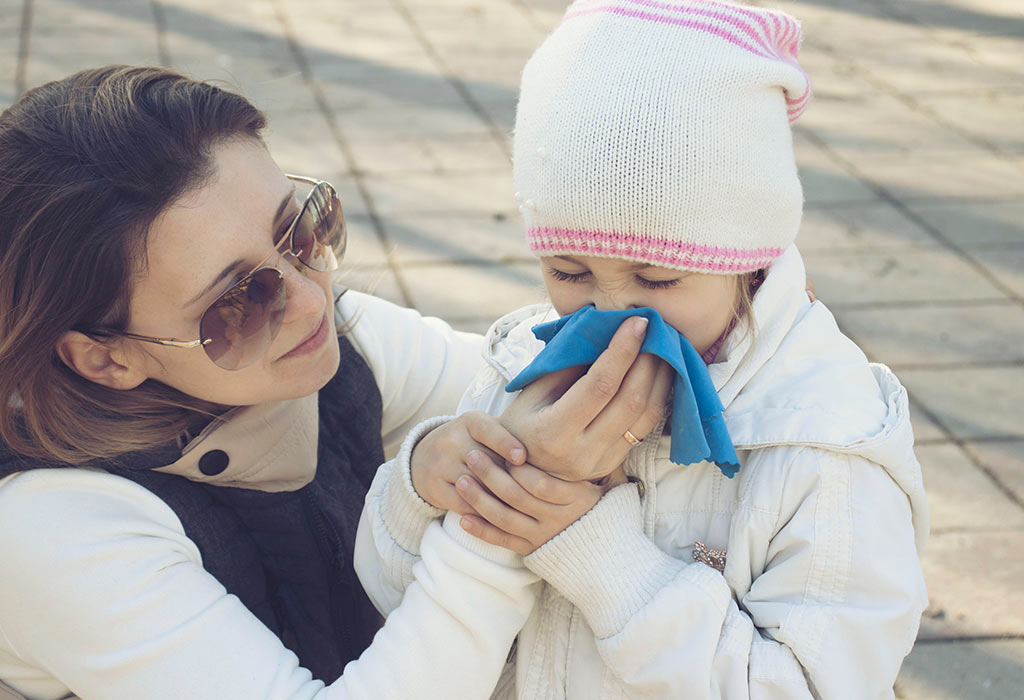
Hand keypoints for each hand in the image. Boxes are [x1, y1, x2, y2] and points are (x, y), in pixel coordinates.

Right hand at [410, 411, 525, 513]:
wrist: (423, 459)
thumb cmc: (471, 445)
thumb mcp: (485, 432)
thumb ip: (510, 437)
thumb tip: (547, 451)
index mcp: (470, 422)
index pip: (488, 430)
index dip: (505, 444)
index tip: (522, 458)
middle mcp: (451, 440)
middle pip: (484, 463)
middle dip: (508, 478)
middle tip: (532, 492)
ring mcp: (440, 464)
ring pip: (476, 486)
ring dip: (499, 500)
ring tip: (521, 509)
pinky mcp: (434, 487)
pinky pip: (464, 504)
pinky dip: (483, 514)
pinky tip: (501, 519)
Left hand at [455, 452, 605, 554]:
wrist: (602, 546)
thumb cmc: (595, 498)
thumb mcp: (604, 477)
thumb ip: (592, 455)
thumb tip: (593, 418)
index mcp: (576, 498)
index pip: (541, 484)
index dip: (519, 469)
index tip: (503, 452)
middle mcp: (558, 520)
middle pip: (518, 498)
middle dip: (491, 475)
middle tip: (471, 455)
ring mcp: (543, 536)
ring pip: (505, 519)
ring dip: (479, 499)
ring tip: (461, 481)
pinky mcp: (531, 550)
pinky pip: (502, 541)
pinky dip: (481, 531)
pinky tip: (463, 518)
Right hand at [500, 316, 671, 481]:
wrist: (518, 471)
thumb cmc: (521, 422)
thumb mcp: (533, 391)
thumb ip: (567, 366)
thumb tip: (606, 334)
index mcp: (553, 432)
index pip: (600, 385)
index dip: (622, 351)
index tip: (637, 323)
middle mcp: (581, 453)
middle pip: (630, 401)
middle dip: (648, 361)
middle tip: (655, 332)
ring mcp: (601, 463)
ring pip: (647, 417)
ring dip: (661, 378)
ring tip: (663, 348)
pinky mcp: (614, 465)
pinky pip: (646, 428)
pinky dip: (658, 397)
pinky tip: (659, 375)